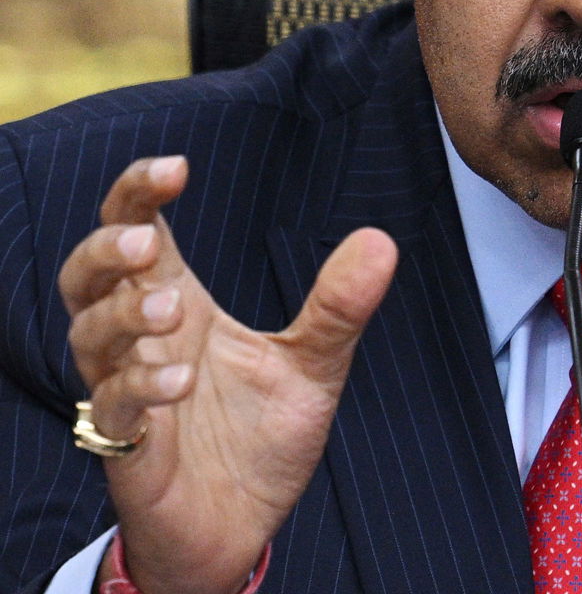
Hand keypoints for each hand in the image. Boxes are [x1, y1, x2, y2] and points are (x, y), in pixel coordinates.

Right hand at [60, 156, 397, 593]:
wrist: (245, 525)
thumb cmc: (263, 439)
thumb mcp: (313, 366)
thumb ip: (338, 307)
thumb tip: (381, 241)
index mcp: (183, 305)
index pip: (137, 229)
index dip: (139, 191)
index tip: (177, 167)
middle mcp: (145, 340)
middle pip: (88, 272)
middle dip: (107, 246)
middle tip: (148, 242)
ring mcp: (128, 390)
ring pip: (89, 332)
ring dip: (125, 314)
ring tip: (174, 310)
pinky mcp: (127, 445)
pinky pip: (111, 404)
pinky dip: (139, 386)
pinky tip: (180, 381)